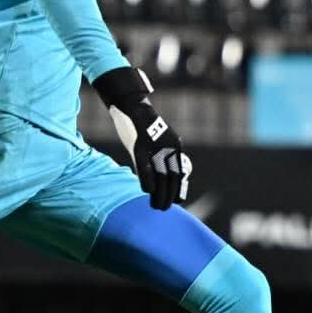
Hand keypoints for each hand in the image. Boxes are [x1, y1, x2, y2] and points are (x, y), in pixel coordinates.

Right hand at [92, 65, 191, 210]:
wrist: (131, 104)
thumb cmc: (141, 125)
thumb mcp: (154, 140)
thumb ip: (159, 155)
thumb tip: (159, 174)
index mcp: (175, 145)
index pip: (180, 172)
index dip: (178, 188)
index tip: (177, 200)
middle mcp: (168, 147)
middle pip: (172, 177)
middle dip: (169, 195)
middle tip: (164, 208)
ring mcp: (155, 147)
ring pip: (161, 176)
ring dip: (159, 194)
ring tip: (157, 206)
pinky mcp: (140, 146)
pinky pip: (145, 168)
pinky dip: (147, 181)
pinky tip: (147, 192)